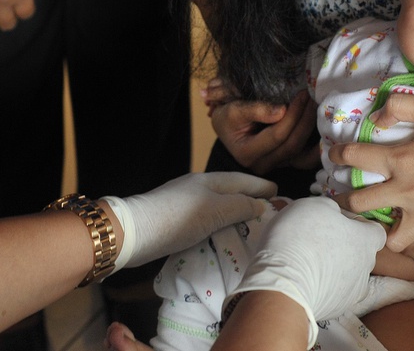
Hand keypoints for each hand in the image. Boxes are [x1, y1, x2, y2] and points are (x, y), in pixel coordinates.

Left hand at [101, 172, 276, 270]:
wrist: (135, 231)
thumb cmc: (177, 217)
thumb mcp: (214, 210)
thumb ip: (239, 206)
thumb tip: (261, 204)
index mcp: (208, 180)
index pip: (242, 180)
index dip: (260, 186)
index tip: (277, 192)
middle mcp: (197, 187)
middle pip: (229, 190)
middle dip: (249, 196)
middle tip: (268, 207)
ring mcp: (184, 202)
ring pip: (217, 204)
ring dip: (234, 210)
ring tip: (250, 221)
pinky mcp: (175, 219)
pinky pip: (206, 217)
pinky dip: (220, 222)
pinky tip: (221, 232)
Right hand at [207, 80, 318, 173]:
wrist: (227, 129)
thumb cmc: (227, 119)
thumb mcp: (233, 110)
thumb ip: (255, 110)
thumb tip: (282, 110)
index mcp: (247, 153)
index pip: (277, 135)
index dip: (292, 116)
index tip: (301, 95)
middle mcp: (263, 164)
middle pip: (291, 145)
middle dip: (305, 120)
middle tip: (313, 98)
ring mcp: (276, 166)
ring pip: (301, 155)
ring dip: (313, 132)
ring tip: (319, 110)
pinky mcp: (285, 162)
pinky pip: (305, 160)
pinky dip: (317, 149)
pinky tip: (327, 134)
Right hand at [228, 197, 387, 347]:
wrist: (284, 282)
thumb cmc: (301, 236)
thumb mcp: (316, 205)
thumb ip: (333, 207)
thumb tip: (335, 214)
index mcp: (366, 241)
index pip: (376, 231)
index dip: (359, 225)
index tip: (340, 223)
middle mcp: (366, 268)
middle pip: (360, 253)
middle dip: (344, 247)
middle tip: (318, 241)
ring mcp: (352, 291)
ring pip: (347, 274)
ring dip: (333, 267)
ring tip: (308, 262)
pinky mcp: (336, 308)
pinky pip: (332, 292)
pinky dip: (322, 286)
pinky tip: (304, 279)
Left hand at [328, 93, 413, 257]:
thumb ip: (402, 107)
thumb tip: (377, 117)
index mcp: (404, 159)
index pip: (356, 158)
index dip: (338, 154)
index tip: (333, 154)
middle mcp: (411, 191)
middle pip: (360, 205)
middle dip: (344, 201)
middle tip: (341, 197)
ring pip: (391, 238)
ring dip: (379, 231)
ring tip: (376, 223)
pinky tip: (410, 240)